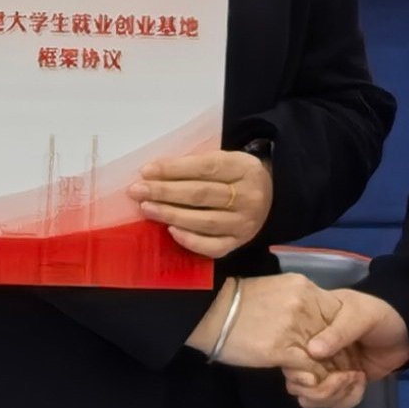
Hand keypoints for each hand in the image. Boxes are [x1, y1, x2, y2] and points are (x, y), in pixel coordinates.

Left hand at [135, 148, 273, 257]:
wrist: (271, 197)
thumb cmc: (236, 176)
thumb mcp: (226, 161)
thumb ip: (197, 166)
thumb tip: (155, 174)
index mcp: (245, 168)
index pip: (205, 168)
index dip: (174, 169)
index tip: (146, 171)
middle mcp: (248, 197)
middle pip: (202, 195)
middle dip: (165, 192)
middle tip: (137, 191)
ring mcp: (245, 223)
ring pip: (205, 221)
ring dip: (171, 214)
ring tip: (147, 208)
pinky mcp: (239, 243)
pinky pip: (213, 247)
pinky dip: (190, 240)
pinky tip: (171, 231)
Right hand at [193, 268, 326, 370]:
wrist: (209, 311)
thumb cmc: (239, 303)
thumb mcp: (278, 294)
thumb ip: (300, 307)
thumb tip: (310, 325)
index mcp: (306, 289)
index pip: (338, 314)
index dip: (337, 336)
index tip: (334, 350)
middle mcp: (306, 305)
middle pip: (335, 336)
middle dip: (336, 355)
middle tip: (334, 369)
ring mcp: (295, 327)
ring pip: (325, 355)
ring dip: (326, 370)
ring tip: (320, 378)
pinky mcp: (283, 350)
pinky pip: (310, 369)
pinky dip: (312, 379)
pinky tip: (305, 381)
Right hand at [286, 286, 408, 407]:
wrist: (403, 334)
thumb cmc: (378, 316)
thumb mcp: (359, 315)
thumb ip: (339, 332)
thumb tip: (312, 350)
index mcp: (308, 332)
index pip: (288, 358)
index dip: (298, 372)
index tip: (316, 375)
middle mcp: (310, 355)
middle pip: (296, 385)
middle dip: (320, 389)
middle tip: (345, 377)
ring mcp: (324, 373)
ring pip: (311, 400)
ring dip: (334, 395)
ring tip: (355, 378)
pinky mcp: (339, 387)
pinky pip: (332, 405)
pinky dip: (347, 399)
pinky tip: (361, 382)